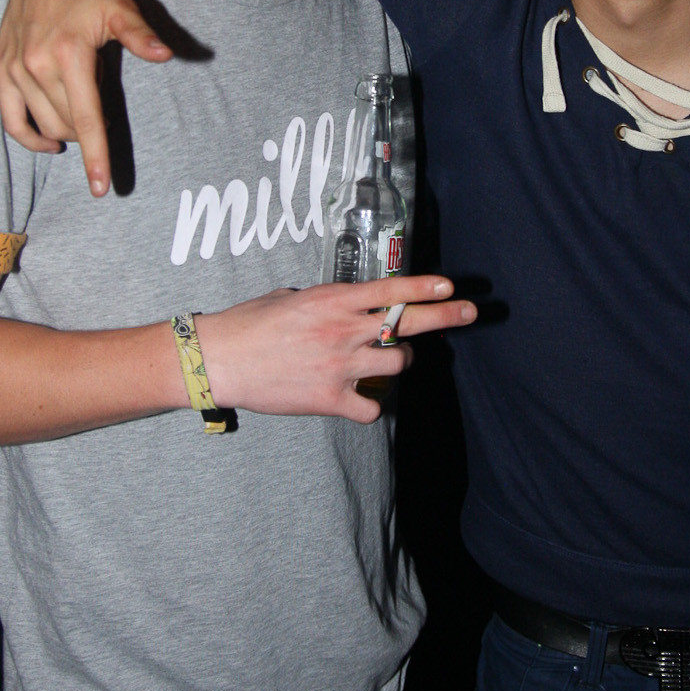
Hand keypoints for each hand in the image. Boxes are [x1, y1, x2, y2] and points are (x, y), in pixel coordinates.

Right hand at [0, 0, 170, 195]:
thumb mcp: (122, 9)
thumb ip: (142, 36)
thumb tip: (167, 55)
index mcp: (68, 55)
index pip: (86, 120)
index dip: (96, 156)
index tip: (102, 188)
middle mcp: (36, 65)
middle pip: (67, 126)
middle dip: (88, 136)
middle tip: (104, 114)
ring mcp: (14, 68)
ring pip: (43, 124)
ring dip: (65, 132)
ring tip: (82, 115)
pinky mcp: (1, 68)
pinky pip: (10, 119)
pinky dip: (29, 136)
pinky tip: (49, 142)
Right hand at [198, 275, 476, 423]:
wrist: (219, 360)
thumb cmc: (248, 323)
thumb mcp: (290, 297)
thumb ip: (324, 301)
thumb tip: (343, 305)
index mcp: (332, 301)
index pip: (390, 290)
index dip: (424, 286)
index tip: (450, 284)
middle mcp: (343, 331)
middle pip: (407, 324)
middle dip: (445, 316)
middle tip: (470, 311)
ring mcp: (340, 366)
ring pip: (396, 363)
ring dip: (396, 361)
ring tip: (384, 359)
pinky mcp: (330, 398)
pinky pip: (372, 405)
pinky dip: (370, 403)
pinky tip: (359, 398)